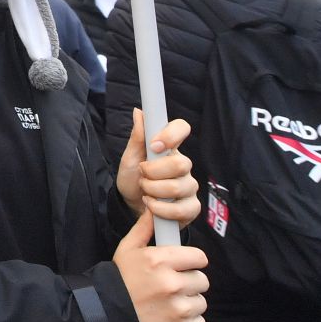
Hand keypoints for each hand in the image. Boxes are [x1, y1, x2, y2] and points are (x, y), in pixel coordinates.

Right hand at [113, 209, 207, 321]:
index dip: (191, 261)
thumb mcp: (127, 249)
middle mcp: (172, 284)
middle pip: (202, 280)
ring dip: (189, 303)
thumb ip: (144, 228)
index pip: (199, 257)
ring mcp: (179, 309)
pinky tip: (172, 319)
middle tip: (171, 287)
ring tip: (169, 304)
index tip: (183, 266)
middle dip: (189, 282)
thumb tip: (155, 209)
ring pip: (201, 302)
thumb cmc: (120, 280)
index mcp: (160, 261)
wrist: (108, 315)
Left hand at [116, 109, 200, 226]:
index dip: (171, 134)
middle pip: (182, 163)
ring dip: (154, 191)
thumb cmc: (133, 178)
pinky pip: (184, 209)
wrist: (131, 206)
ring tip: (145, 191)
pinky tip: (152, 206)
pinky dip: (162, 209)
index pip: (182, 128)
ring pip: (180, 187)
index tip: (154, 146)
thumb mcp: (129, 158)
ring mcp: (189, 186)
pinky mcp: (191, 207)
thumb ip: (137, 137)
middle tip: (142, 175)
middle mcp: (183, 164)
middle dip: (154, 172)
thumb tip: (138, 111)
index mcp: (169, 148)